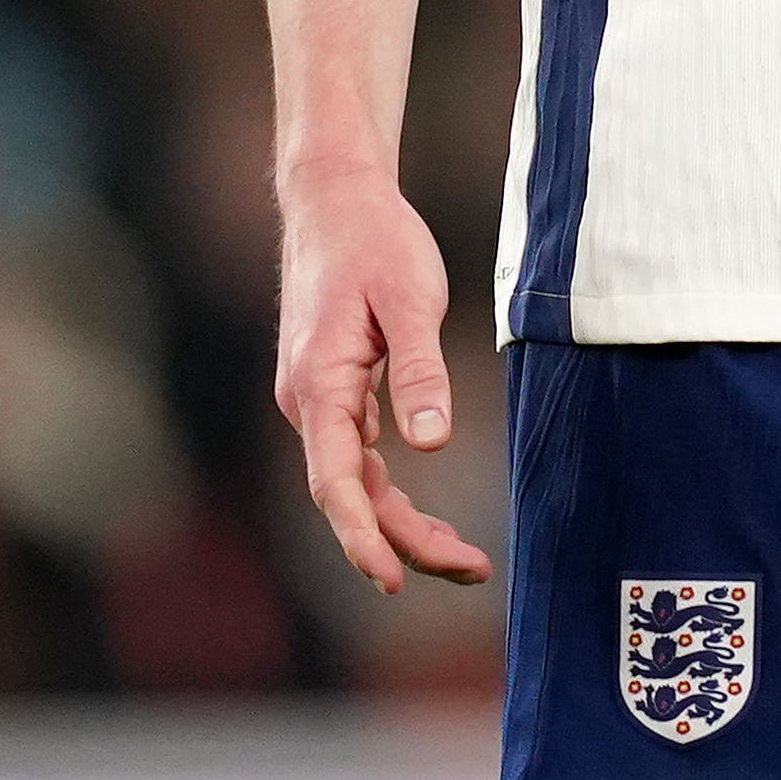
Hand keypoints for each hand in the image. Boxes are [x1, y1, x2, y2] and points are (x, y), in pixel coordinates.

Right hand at [273, 159, 494, 591]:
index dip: (364, 538)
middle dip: (404, 541)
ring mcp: (316, 398)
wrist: (336, 199)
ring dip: (400, 522)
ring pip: (355, 481)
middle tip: (473, 568)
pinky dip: (389, 491)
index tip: (394, 580)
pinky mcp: (332, 390)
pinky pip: (357, 458)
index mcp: (320, 384)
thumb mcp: (410, 298)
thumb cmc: (375, 242)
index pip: (336, 483)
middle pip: (351, 495)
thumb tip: (432, 443)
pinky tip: (423, 511)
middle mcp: (307, 401)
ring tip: (462, 556)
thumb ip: (420, 371)